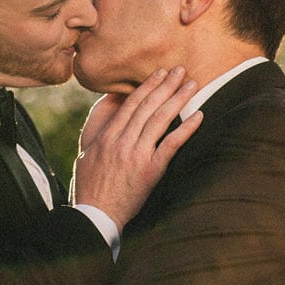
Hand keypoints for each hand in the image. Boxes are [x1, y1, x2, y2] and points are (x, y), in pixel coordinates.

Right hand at [72, 66, 201, 228]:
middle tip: (181, 70)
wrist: (96, 214)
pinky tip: (198, 116)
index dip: (148, 85)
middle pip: (148, 107)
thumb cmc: (90, 184)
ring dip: (178, 99)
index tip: (161, 73)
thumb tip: (110, 102)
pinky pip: (171, 145)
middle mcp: (122, 141)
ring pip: (160, 120)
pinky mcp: (150, 171)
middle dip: (166, 85)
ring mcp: (137, 155)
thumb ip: (97, 126)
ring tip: (191, 85)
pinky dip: (186, 129)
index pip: (131, 104)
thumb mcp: (86, 150)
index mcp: (108, 135)